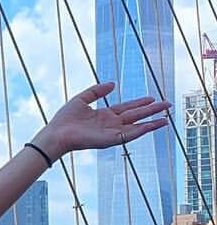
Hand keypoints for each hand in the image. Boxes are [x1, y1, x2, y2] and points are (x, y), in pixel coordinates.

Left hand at [33, 80, 170, 159]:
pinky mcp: (110, 140)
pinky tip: (153, 125)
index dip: (140, 103)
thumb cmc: (64, 119)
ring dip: (152, 122)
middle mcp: (111, 124)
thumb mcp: (82, 99)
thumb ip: (97, 91)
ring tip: (166, 118)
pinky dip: (142, 130)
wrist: (56, 134)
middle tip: (167, 105)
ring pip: (136, 127)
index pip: (127, 108)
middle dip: (151, 110)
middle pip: (136, 116)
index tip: (152, 97)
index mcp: (104, 115)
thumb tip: (113, 84)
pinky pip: (129, 135)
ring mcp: (112, 133)